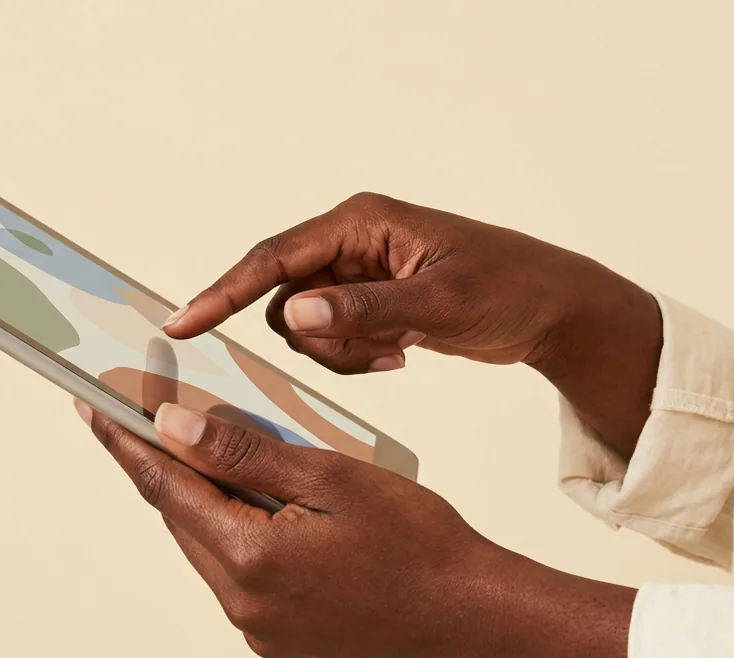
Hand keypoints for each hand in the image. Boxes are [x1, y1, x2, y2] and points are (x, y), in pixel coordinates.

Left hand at [75, 399, 639, 657]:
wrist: (473, 617)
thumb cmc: (418, 542)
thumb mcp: (328, 477)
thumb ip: (243, 453)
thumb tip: (172, 427)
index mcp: (248, 558)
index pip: (166, 487)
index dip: (126, 442)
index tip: (91, 406)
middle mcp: (243, 604)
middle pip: (186, 519)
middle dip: (170, 467)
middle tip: (152, 418)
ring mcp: (262, 630)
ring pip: (215, 549)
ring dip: (212, 503)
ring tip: (223, 458)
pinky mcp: (284, 642)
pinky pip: (244, 580)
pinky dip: (244, 539)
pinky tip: (270, 511)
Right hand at [162, 192, 661, 457]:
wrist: (552, 309)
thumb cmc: (509, 288)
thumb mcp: (440, 304)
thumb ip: (364, 309)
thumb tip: (296, 314)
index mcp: (359, 223)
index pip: (273, 259)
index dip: (222, 293)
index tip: (181, 326)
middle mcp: (349, 242)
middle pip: (286, 302)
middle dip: (322, 340)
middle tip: (379, 351)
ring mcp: (356, 275)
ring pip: (306, 328)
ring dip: (342, 353)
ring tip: (398, 353)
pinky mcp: (367, 303)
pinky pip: (332, 340)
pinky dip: (357, 358)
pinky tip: (402, 356)